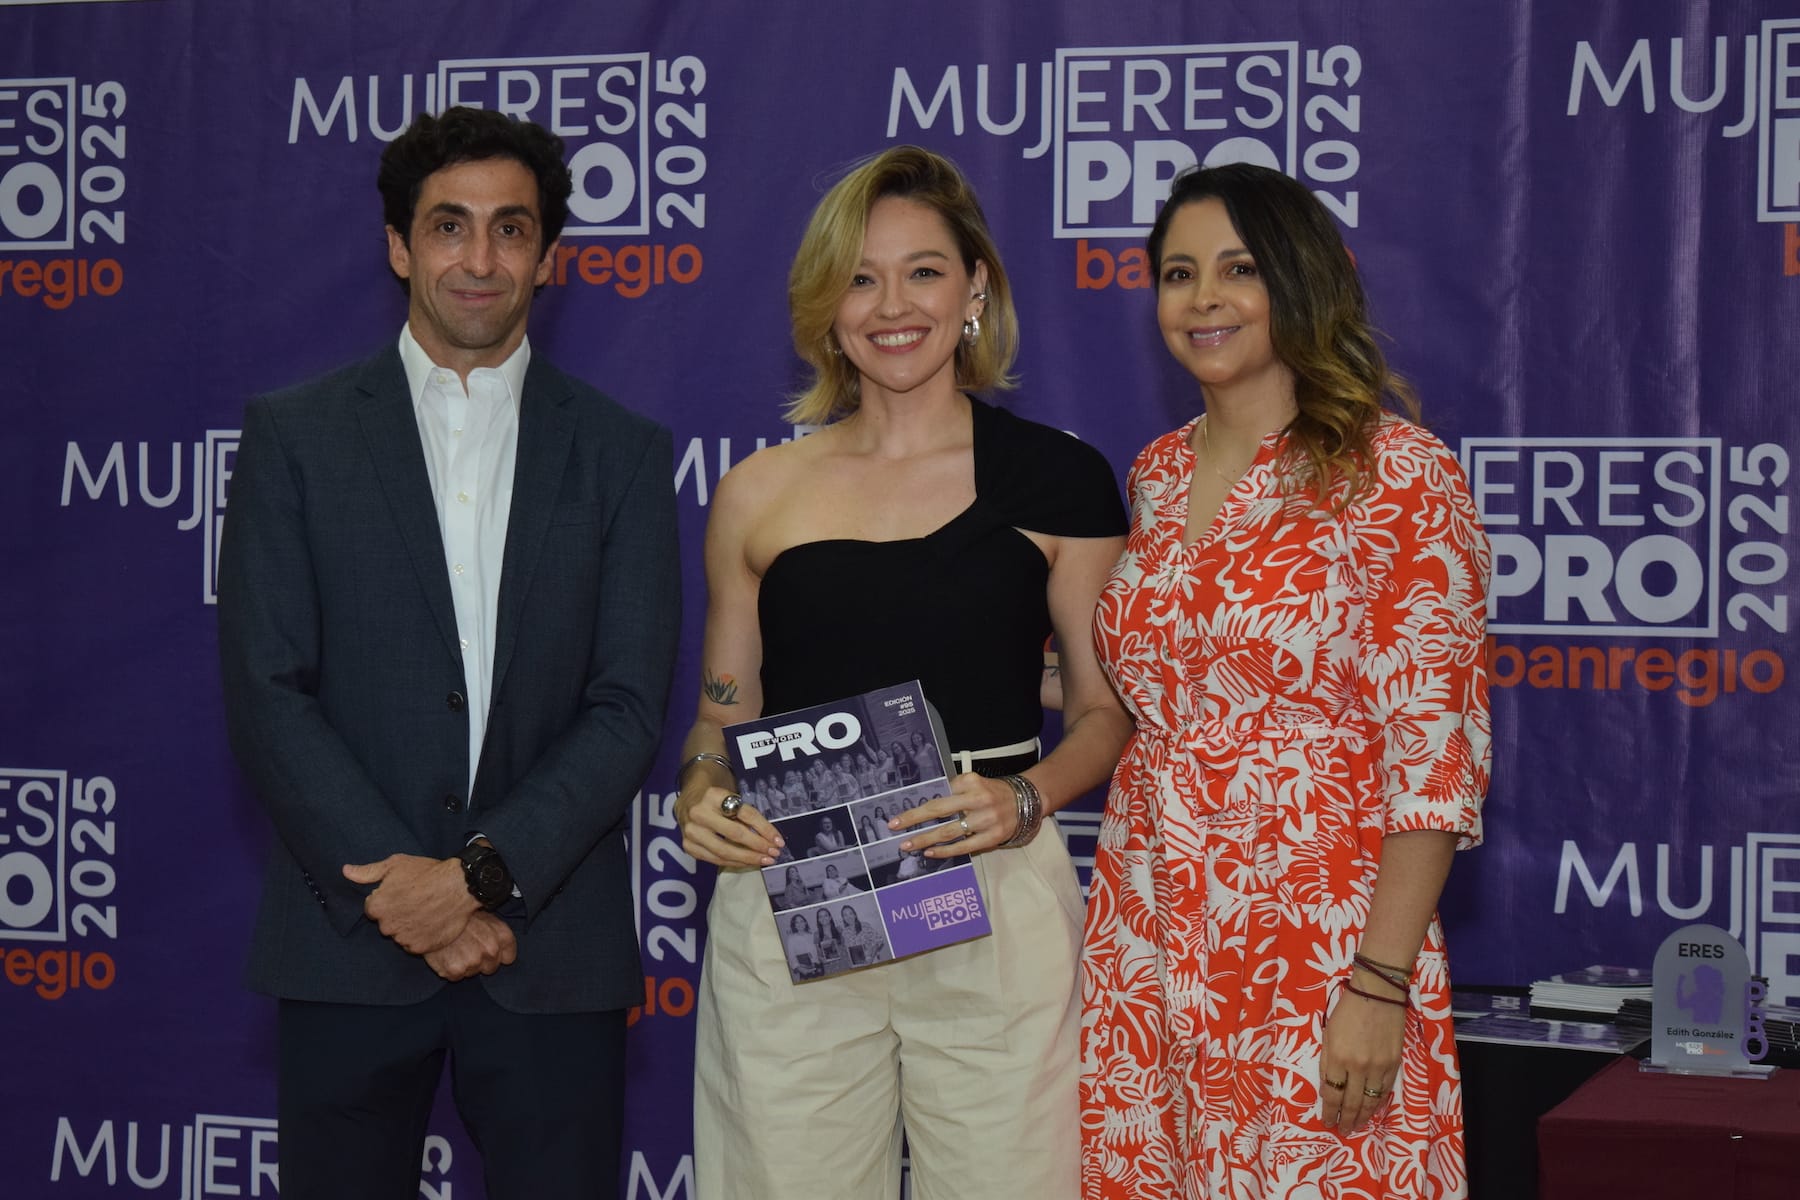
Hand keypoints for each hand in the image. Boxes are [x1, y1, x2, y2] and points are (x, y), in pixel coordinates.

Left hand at [342, 854, 476, 954]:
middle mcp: (387, 925)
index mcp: (377, 906)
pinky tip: (431, 922)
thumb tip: (345, 871)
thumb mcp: (396, 865)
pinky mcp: (420, 947)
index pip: (373, 909)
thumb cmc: (428, 872)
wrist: (460, 886)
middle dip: (397, 915)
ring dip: (409, 927)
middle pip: (386, 924)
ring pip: (400, 935)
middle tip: (416, 901)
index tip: (403, 893)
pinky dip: (421, 936)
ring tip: (426, 911)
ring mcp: (404, 938)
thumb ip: (368, 872)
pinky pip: (414, 944)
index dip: (388, 900)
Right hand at [423, 912, 517, 980]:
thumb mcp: (482, 914)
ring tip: (454, 947)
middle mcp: (491, 949)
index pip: (508, 957)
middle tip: (466, 946)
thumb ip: (495, 932)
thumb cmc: (456, 912)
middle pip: (491, 968)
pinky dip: (449, 969)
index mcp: (501, 935)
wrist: (430, 912)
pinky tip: (445, 954)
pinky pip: (456, 977)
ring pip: (472, 973)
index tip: (488, 950)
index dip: (498, 955)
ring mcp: (474, 961)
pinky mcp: (456, 970)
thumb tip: (500, 946)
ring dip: (464, 964)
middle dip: (480, 961)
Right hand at [675, 784, 783, 868]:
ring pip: (724, 851)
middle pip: (735, 833)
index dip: (765, 828)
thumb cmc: (716, 800)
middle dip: (758, 846)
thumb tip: (770, 838)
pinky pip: (715, 859)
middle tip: (774, 853)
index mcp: (714, 795)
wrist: (688, 802)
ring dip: (748, 859)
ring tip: (764, 860)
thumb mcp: (730, 798)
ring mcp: (691, 831)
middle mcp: (699, 813)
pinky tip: (748, 863)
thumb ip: (746, 815)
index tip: (779, 840)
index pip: (745, 814)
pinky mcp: (688, 846)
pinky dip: (734, 863)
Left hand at [892, 772, 1016, 856]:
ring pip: (949, 831)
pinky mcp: (993, 837)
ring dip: (925, 839)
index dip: (917, 807)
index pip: (939, 795)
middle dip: (914, 820)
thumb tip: (926, 805)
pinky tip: (930, 852)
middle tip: (895, 829)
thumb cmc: (993, 792)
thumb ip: (954, 790)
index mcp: (971, 783)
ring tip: (908, 845)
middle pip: (939, 810)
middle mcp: (978, 800)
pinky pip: (965, 847)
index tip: (897, 817)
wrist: (1026, 801)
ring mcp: (986, 820)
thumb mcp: (975, 782)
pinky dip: (946, 851)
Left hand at [1317, 978, 1407, 1134]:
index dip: (1329, 1111)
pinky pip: (1385, 1092)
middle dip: (1345, 1120)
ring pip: (1370, 1102)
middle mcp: (1359, 1066)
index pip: (1332, 1094)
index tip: (1326, 1122)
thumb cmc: (1347, 1011)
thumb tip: (1327, 1090)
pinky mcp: (1395, 1064)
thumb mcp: (1328, 1034)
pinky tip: (1372, 1112)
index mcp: (1338, 1057)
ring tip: (1356, 1127)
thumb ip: (1327, 1063)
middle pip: (1351, 1102)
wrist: (1378, 994)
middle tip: (1342, 1131)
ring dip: (1362, 1118)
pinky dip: (1378, 1105)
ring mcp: (1379, 1067)